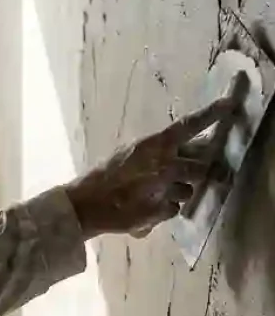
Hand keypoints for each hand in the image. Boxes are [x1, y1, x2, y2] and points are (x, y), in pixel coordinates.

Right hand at [65, 96, 234, 238]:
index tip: (229, 104)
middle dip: (193, 172)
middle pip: (201, 167)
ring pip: (188, 191)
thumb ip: (155, 153)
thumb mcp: (129, 153)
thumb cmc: (103, 176)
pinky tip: (144, 207)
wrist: (86, 204)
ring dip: (175, 193)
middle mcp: (166, 165)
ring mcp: (166, 189)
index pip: (189, 125)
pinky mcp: (162, 211)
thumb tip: (178, 151)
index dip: (212, 114)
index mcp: (154, 145)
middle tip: (177, 174)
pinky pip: (174, 209)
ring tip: (151, 194)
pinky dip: (162, 209)